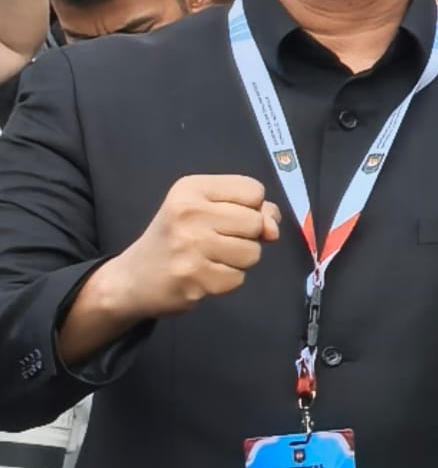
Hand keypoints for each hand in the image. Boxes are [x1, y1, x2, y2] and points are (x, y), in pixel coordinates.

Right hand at [97, 175, 280, 320]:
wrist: (133, 278)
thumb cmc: (175, 237)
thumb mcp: (204, 208)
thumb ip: (248, 209)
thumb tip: (273, 229)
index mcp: (191, 188)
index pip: (253, 190)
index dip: (252, 206)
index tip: (230, 216)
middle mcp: (189, 213)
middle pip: (255, 222)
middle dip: (246, 235)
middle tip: (217, 240)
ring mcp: (191, 248)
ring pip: (252, 252)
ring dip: (239, 260)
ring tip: (211, 258)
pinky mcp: (194, 280)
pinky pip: (238, 279)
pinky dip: (226, 280)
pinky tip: (204, 275)